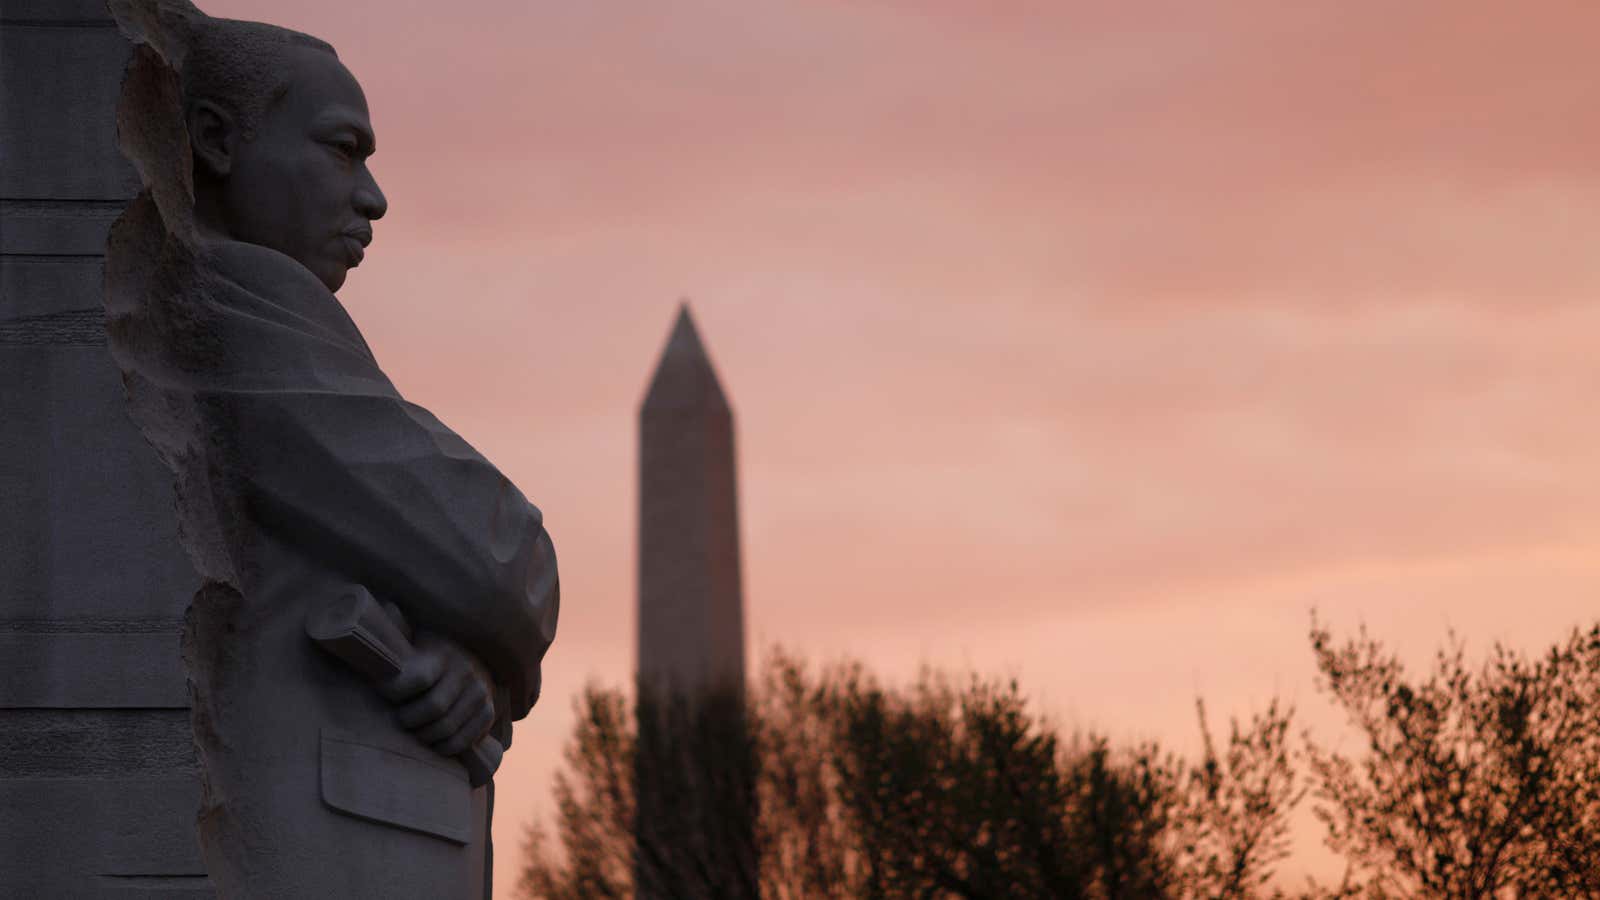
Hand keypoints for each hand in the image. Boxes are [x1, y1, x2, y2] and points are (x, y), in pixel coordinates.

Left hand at [378, 629, 496, 758]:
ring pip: (448, 728)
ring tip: (415, 731)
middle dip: (409, 719)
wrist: (470, 656)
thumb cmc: (427, 652)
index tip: (383, 691)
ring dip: (425, 736)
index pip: (418, 678)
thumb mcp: (413, 639)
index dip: (395, 691)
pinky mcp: (489, 711)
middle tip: (400, 719)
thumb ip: (396, 637)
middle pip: (433, 708)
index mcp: (443, 653)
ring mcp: (480, 692)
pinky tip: (434, 743)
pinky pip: (465, 740)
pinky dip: (445, 747)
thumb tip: (381, 622)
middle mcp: (466, 671)